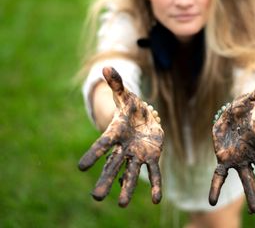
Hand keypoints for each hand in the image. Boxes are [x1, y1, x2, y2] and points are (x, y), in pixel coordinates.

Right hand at [78, 67, 163, 206]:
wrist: (143, 119)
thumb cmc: (131, 108)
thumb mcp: (125, 96)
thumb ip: (117, 84)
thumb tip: (107, 66)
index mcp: (116, 133)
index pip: (103, 144)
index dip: (93, 154)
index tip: (81, 167)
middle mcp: (124, 148)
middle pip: (113, 164)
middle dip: (105, 179)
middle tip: (96, 197)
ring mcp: (137, 155)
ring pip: (131, 172)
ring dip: (127, 188)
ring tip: (121, 204)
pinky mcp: (151, 157)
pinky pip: (153, 173)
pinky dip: (155, 185)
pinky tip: (156, 200)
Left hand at [209, 72, 254, 212]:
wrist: (230, 118)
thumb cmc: (243, 108)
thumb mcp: (251, 97)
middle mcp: (252, 151)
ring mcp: (238, 158)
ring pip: (246, 178)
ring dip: (250, 194)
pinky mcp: (224, 161)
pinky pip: (220, 176)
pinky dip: (216, 188)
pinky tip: (212, 202)